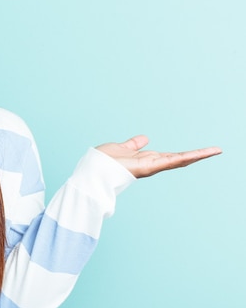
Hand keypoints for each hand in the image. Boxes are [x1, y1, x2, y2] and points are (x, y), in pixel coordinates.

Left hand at [96, 135, 221, 177]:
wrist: (91, 169)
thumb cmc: (102, 162)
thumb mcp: (121, 148)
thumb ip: (133, 145)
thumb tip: (145, 139)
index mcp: (145, 160)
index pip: (168, 156)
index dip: (183, 153)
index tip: (197, 151)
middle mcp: (150, 164)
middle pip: (177, 159)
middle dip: (196, 155)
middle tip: (215, 150)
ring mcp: (151, 167)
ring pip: (178, 160)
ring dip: (198, 155)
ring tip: (215, 150)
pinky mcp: (149, 167)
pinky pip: (171, 161)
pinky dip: (187, 157)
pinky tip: (201, 154)